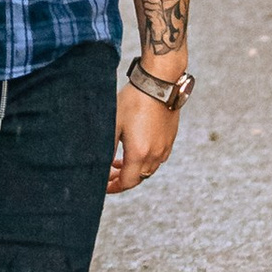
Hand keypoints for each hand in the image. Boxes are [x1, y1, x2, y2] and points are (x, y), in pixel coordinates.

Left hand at [109, 79, 179, 194]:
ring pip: (148, 169)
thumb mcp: (113, 124)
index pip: (126, 182)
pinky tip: (136, 150)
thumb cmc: (133, 101)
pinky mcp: (170, 139)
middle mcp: (155, 155)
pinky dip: (145, 161)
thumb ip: (107, 149)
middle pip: (138, 178)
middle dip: (122, 180)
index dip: (114, 187)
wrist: (158, 84)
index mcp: (139, 154)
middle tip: (109, 174)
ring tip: (119, 162)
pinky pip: (158, 158)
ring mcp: (165, 147)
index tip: (104, 186)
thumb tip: (101, 166)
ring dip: (134, 170)